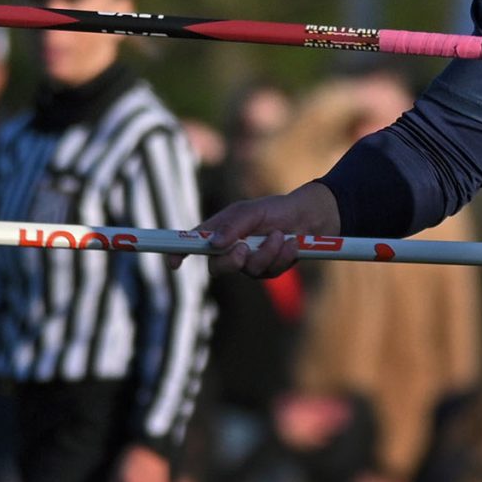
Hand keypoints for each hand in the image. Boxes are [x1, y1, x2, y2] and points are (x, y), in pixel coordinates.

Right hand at [185, 182, 342, 277]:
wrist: (308, 217)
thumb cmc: (275, 209)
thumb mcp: (252, 211)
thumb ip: (233, 225)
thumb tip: (214, 243)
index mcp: (221, 232)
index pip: (194, 245)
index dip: (179, 254)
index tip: (173, 263)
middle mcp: (231, 250)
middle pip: (217, 267)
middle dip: (231, 261)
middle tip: (243, 249)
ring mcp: (249, 263)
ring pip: (249, 269)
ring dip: (266, 252)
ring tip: (280, 235)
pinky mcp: (268, 271)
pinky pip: (270, 271)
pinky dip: (281, 255)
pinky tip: (290, 244)